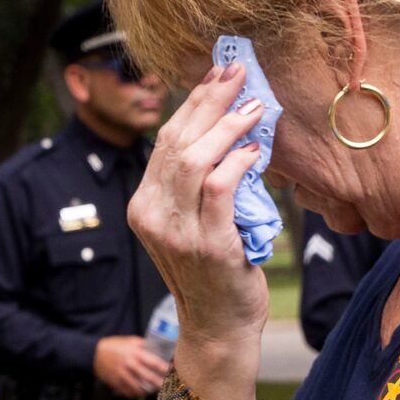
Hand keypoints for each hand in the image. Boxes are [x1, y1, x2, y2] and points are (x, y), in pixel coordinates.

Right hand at [93, 335, 169, 396]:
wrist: (93, 354)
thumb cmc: (113, 346)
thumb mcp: (129, 340)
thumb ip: (143, 345)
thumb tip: (158, 347)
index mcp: (135, 353)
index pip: (154, 363)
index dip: (165, 369)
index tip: (172, 372)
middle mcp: (130, 365)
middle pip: (149, 378)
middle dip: (160, 384)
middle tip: (168, 386)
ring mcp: (122, 376)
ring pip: (140, 388)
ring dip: (148, 391)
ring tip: (154, 390)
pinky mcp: (116, 383)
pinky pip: (129, 392)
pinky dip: (136, 394)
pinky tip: (140, 392)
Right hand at [130, 62, 271, 399]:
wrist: (217, 328)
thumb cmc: (214, 271)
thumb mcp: (193, 222)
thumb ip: (198, 184)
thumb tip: (230, 128)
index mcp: (144, 205)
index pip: (165, 140)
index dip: (194, 102)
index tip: (220, 72)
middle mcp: (151, 215)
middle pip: (176, 141)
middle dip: (210, 100)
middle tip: (239, 71)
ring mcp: (176, 232)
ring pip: (194, 160)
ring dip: (226, 127)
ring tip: (254, 106)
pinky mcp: (207, 245)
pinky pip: (219, 189)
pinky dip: (238, 162)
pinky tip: (255, 149)